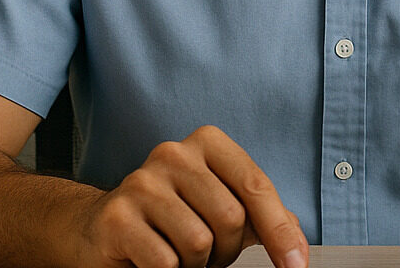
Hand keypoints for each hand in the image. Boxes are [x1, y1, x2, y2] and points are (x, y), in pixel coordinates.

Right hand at [75, 125, 308, 267]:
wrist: (102, 230)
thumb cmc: (171, 220)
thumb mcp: (222, 210)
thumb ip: (263, 217)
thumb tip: (296, 241)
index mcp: (207, 143)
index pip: (256, 185)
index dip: (281, 231)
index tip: (297, 265)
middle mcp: (173, 153)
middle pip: (230, 218)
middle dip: (227, 251)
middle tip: (208, 254)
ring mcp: (141, 182)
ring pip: (199, 242)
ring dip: (196, 264)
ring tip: (178, 254)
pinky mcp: (116, 216)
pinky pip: (166, 262)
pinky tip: (152, 258)